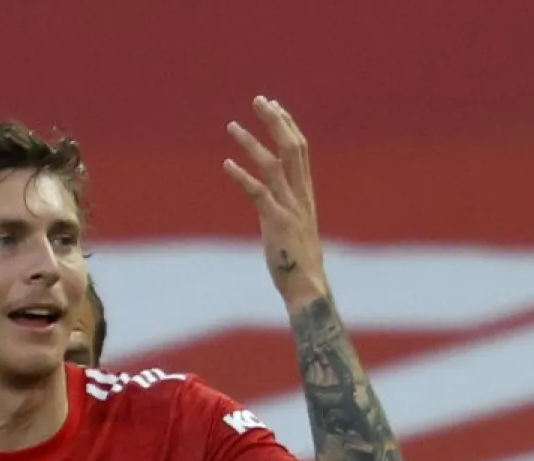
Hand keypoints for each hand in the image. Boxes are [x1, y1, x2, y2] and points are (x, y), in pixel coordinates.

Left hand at [223, 97, 329, 307]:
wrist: (306, 287)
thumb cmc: (296, 261)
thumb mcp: (291, 226)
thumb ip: (282, 206)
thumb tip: (267, 197)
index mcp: (305, 193)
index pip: (300, 150)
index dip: (287, 125)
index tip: (273, 105)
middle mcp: (300, 195)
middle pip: (292, 148)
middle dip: (275, 121)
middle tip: (258, 99)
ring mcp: (290, 207)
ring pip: (273, 165)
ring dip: (251, 143)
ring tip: (231, 126)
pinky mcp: (276, 223)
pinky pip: (259, 194)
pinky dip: (243, 177)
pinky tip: (226, 164)